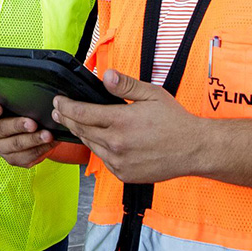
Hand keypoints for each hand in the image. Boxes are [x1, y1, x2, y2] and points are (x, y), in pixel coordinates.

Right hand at [0, 101, 57, 167]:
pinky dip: (40, 150)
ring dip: (32, 140)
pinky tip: (49, 143)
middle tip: (32, 123)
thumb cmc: (19, 111)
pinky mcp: (11, 158)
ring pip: (14, 145)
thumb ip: (16, 97)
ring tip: (47, 135)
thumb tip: (31, 93)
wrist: (28, 129)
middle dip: (17, 126)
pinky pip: (25, 157)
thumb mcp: (15, 101)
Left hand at [52, 69, 204, 182]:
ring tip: (75, 123)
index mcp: (121, 121)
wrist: (193, 150)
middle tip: (59, 111)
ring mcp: (119, 162)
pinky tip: (99, 140)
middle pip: (81, 130)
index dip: (66, 106)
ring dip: (81, 134)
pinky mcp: (123, 174)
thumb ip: (126, 85)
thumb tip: (105, 76)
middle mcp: (116, 144)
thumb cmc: (175, 121)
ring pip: (90, 146)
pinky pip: (103, 159)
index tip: (58, 101)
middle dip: (67, 119)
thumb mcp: (152, 94)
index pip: (82, 113)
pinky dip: (98, 148)